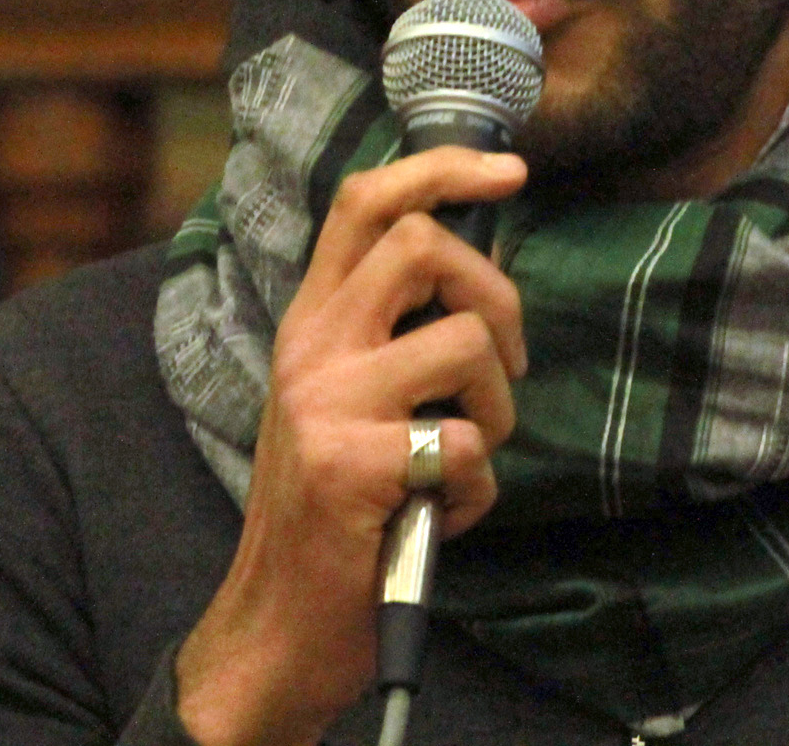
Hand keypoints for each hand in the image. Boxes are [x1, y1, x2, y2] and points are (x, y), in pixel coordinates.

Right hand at [175, 146, 529, 745]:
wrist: (277, 623)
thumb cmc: (335, 511)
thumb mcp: (344, 399)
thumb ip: (390, 333)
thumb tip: (480, 276)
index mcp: (311, 321)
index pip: (365, 201)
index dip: (442, 166)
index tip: (510, 170)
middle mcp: (310, 346)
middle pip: (422, 244)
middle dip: (498, 298)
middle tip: (507, 366)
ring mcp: (326, 402)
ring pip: (463, 342)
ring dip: (499, 406)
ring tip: (467, 457)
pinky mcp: (351, 466)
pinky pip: (466, 446)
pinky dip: (478, 491)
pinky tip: (439, 516)